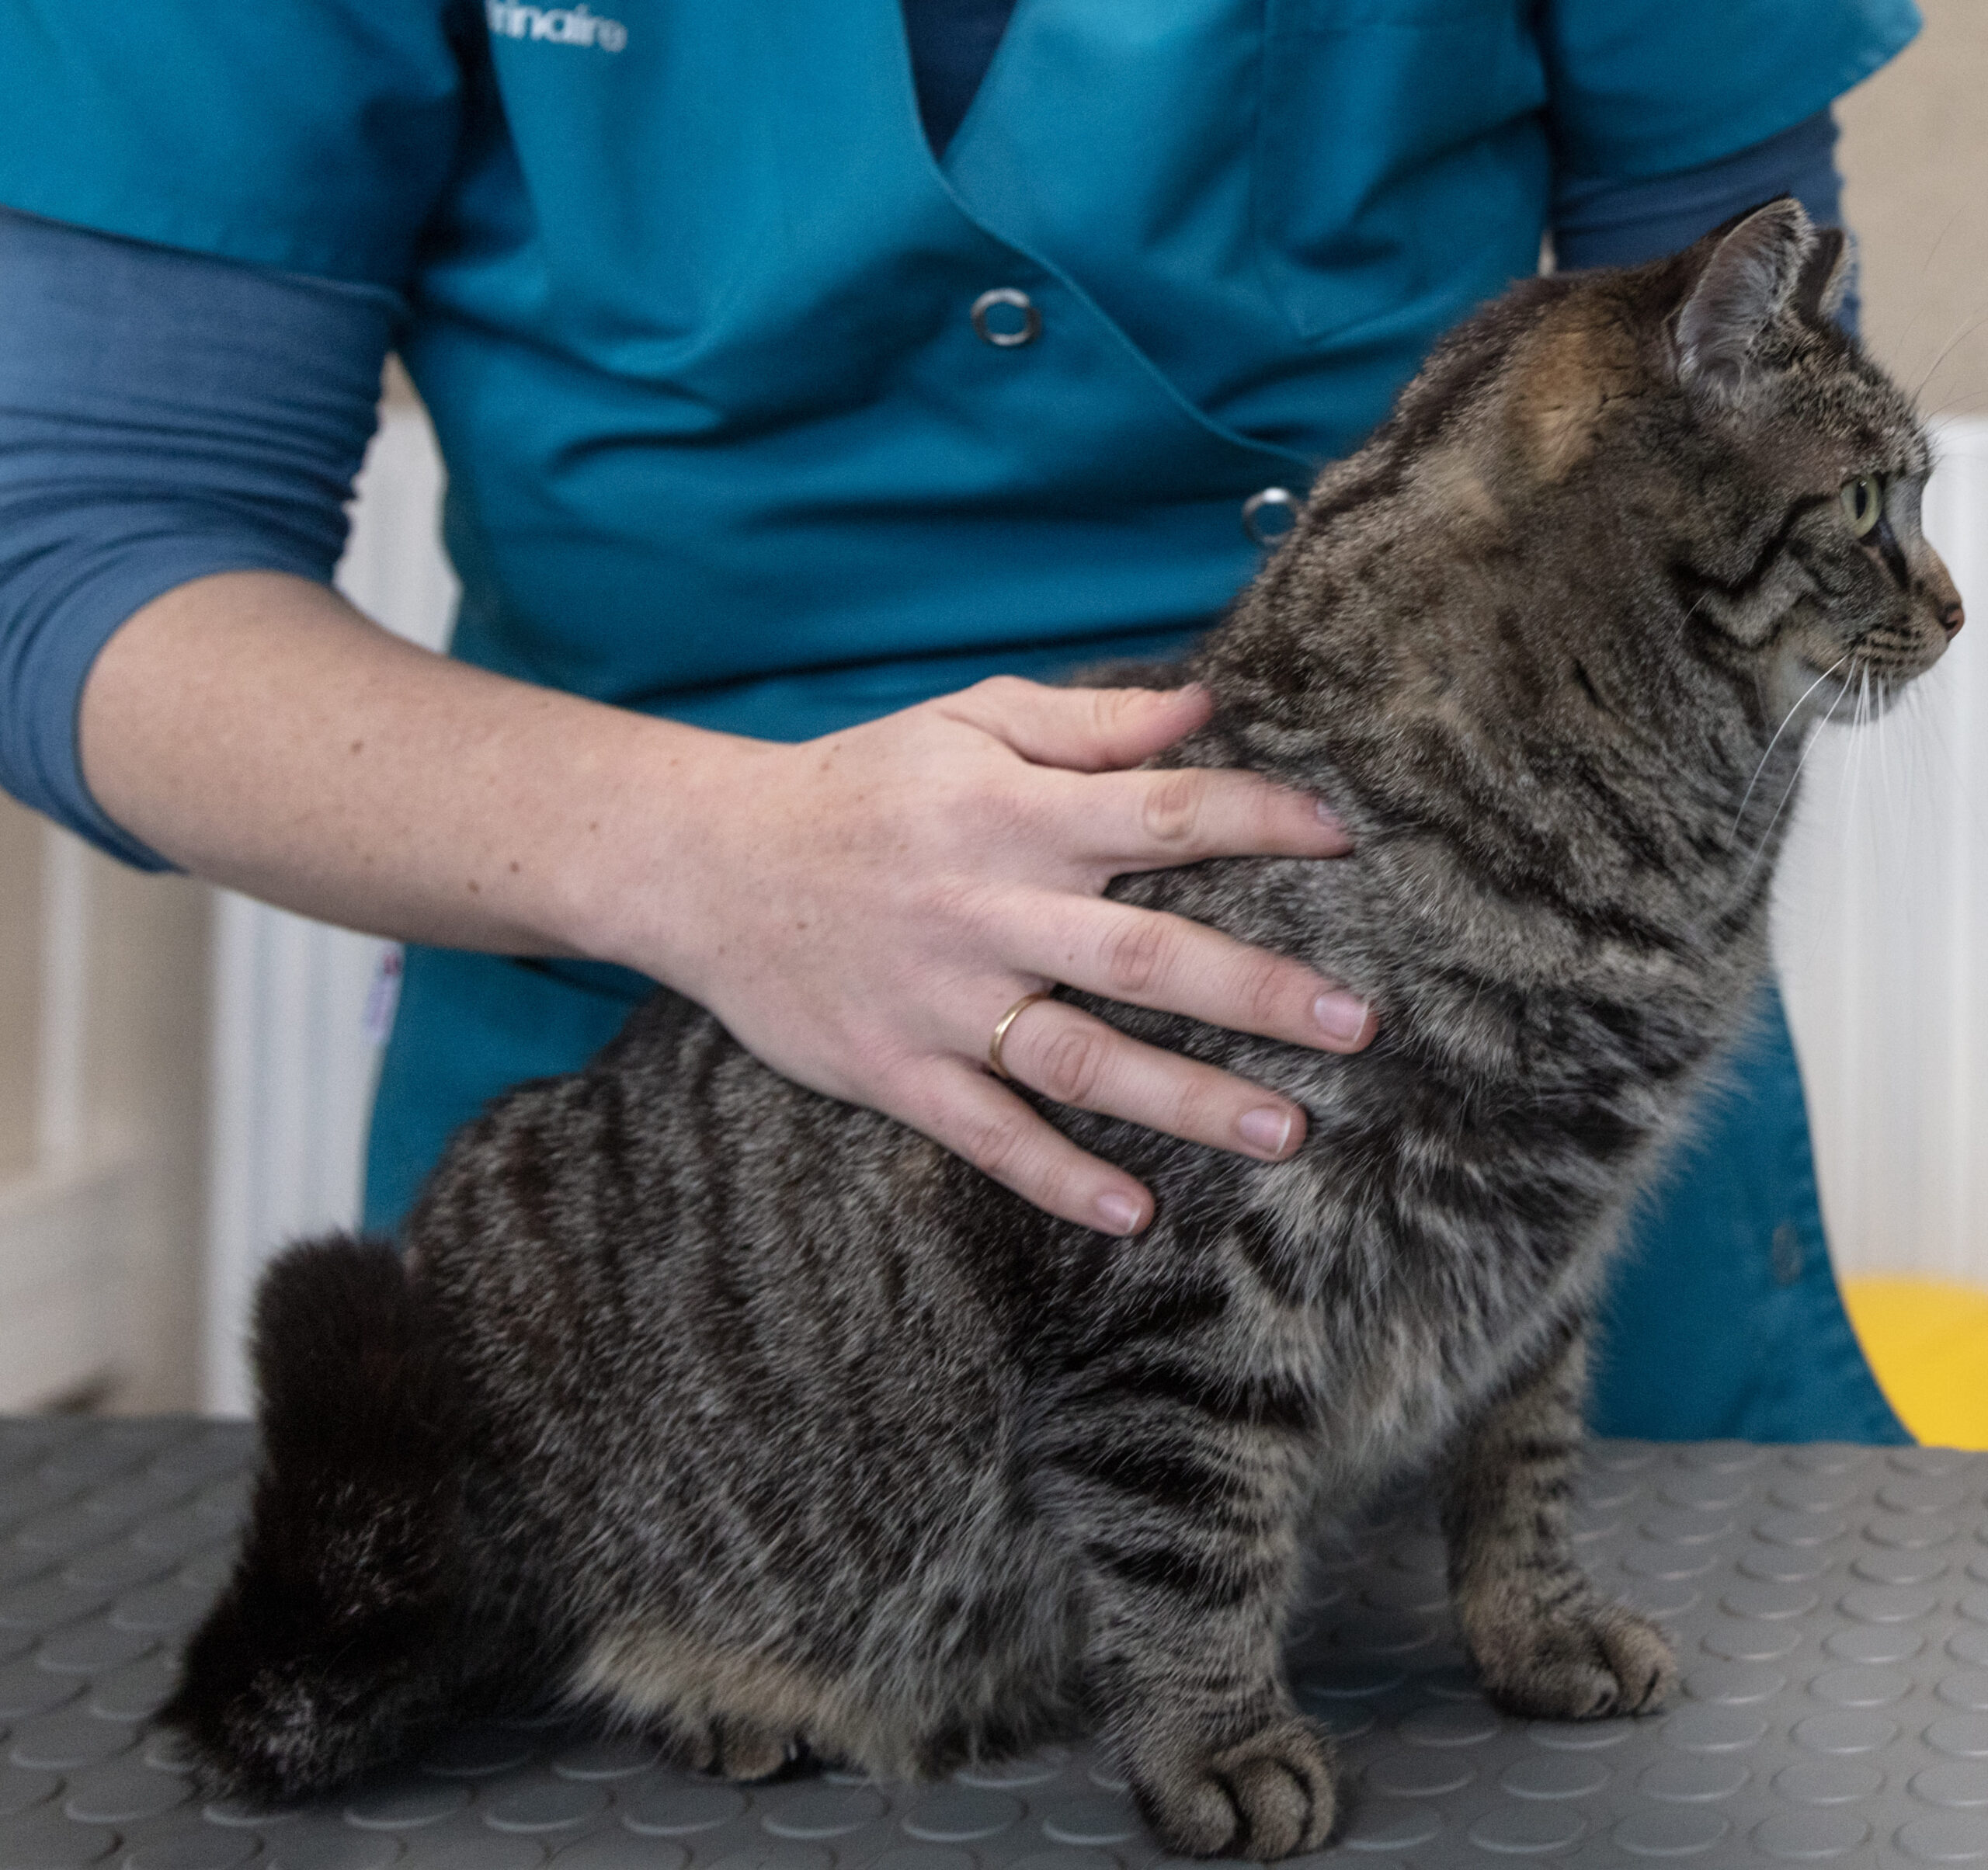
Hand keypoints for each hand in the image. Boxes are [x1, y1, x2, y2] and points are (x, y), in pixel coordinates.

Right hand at [607, 678, 1374, 1234]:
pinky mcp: (897, 1071)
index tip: (1341, 835)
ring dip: (1184, 1097)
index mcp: (1014, 814)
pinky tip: (1133, 1210)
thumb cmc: (857, 785)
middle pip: (1142, 954)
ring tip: (1283, 1133)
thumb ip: (1085, 722)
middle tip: (1355, 1026)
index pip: (1161, 812)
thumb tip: (1202, 706)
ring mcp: (942, 1000)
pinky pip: (988, 1133)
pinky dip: (1057, 1175)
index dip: (1258, 819)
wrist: (709, 863)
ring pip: (1079, 1058)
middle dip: (1254, 991)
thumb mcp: (962, 723)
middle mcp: (988, 908)